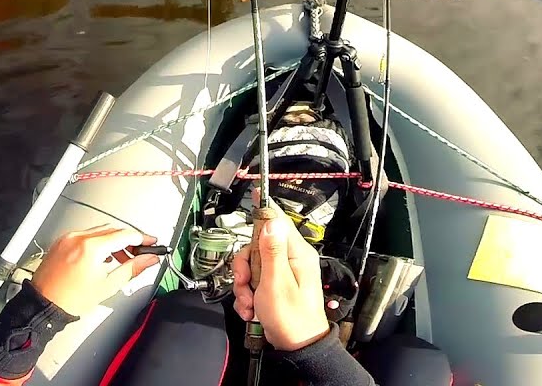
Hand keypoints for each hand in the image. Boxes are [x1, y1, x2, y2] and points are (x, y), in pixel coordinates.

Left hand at [30, 225, 160, 316]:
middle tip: (140, 252)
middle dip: (129, 239)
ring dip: (114, 240)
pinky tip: (104, 257)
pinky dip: (98, 242)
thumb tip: (148, 260)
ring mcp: (68, 238)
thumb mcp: (108, 285)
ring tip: (122, 258)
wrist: (44, 304)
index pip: (124, 235)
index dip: (142, 239)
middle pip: (113, 229)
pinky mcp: (62, 241)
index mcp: (91, 247)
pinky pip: (86, 235)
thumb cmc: (69, 299)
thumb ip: (131, 269)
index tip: (152, 243)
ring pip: (99, 230)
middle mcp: (78, 237)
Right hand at [231, 204, 329, 350]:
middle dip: (244, 267)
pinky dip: (247, 295)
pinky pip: (253, 281)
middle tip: (244, 284)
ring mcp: (282, 273)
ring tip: (248, 303)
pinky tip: (250, 308)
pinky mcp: (274, 286)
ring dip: (243, 285)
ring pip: (251, 266)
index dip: (264, 209)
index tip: (255, 192)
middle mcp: (291, 260)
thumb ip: (271, 251)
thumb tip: (270, 221)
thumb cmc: (291, 319)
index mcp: (297, 254)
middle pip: (257, 246)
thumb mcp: (276, 283)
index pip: (279, 221)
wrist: (298, 348)